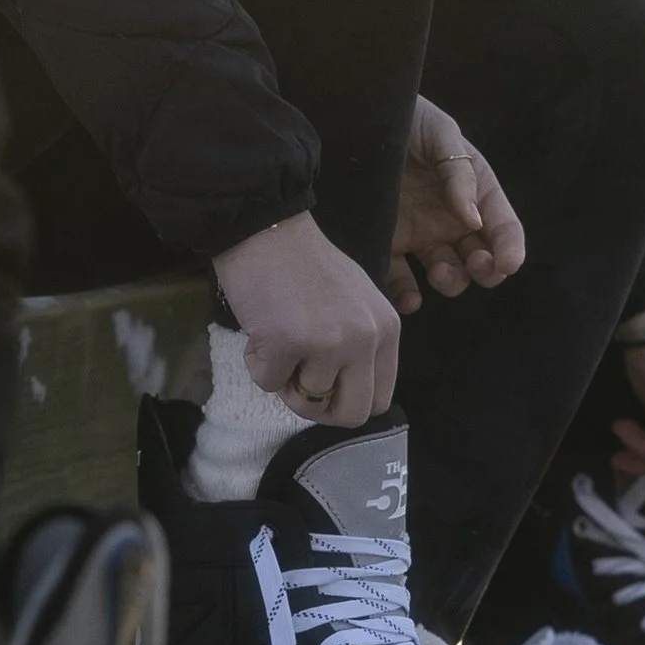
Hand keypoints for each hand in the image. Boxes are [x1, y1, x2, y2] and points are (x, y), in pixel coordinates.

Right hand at [212, 214, 399, 424]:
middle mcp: (365, 340)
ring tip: (276, 341)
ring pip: (306, 400)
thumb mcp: (357, 304)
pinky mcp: (286, 344)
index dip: (347, 402)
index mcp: (387, 330)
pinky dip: (257, 365)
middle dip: (319, 409)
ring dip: (284, 380)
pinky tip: (259, 331)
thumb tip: (343, 393)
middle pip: (351, 415)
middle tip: (296, 384)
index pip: (381, 399)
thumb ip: (361, 346)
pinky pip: (268, 384)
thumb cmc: (306, 265)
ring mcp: (327, 344)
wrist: (267, 230)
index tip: (326, 391)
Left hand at [387, 99, 523, 309]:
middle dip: (487, 270)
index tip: (508, 264)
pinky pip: (402, 280)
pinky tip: (409, 299)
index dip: (512, 248)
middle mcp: (453, 219)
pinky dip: (407, 296)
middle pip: (482, 257)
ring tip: (440, 272)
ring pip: (449, 273)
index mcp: (475, 191)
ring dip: (452, 281)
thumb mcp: (440, 133)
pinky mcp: (389, 244)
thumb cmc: (407, 118)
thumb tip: (473, 219)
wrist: (356, 118)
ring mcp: (422, 234)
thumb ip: (459, 172)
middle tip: (477, 264)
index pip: (503, 226)